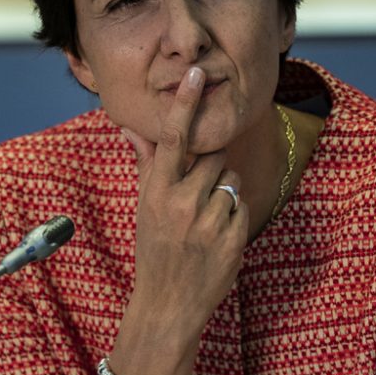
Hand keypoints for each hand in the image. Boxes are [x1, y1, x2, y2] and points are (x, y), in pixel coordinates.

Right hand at [118, 66, 248, 361]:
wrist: (167, 303)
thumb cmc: (154, 247)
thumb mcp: (144, 204)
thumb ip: (146, 162)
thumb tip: (132, 125)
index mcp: (156, 190)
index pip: (174, 137)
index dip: (186, 102)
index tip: (196, 71)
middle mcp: (181, 202)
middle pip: (215, 155)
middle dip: (211, 167)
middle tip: (196, 193)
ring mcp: (208, 221)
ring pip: (232, 179)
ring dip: (224, 191)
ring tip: (205, 217)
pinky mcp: (232, 238)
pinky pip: (243, 206)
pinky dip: (233, 216)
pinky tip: (216, 235)